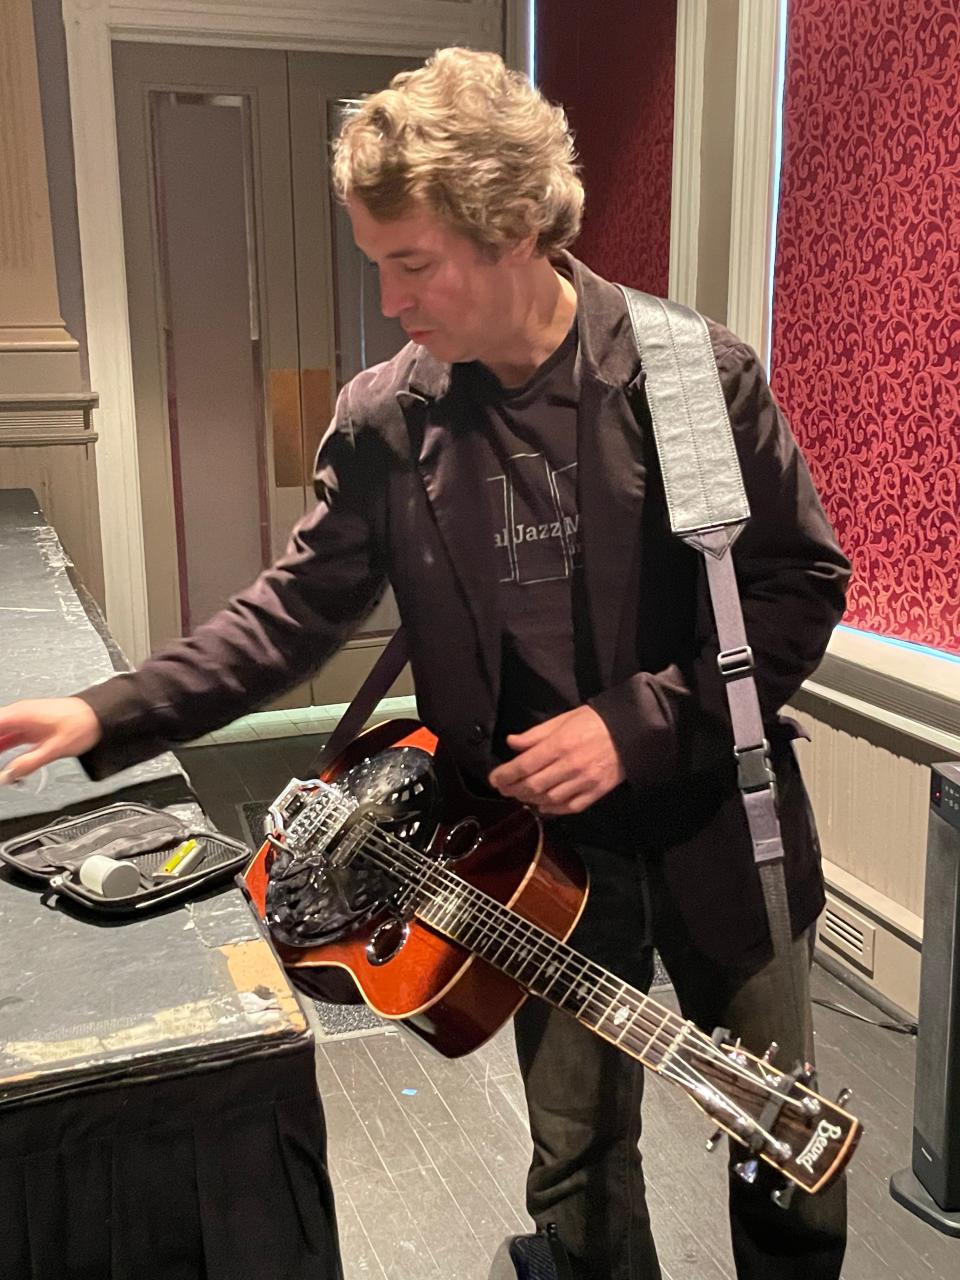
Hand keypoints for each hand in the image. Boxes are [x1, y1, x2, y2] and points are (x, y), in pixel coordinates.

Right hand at [0, 697, 101, 783]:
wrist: (100, 715)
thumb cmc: (82, 723)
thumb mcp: (54, 748)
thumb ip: (28, 763)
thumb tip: (8, 775)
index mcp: (20, 714)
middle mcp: (19, 715)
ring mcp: (25, 721)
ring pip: (0, 735)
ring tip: (0, 766)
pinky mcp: (31, 727)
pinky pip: (9, 737)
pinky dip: (1, 747)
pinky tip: (1, 759)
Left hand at [488, 705, 625, 815]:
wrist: (631, 732)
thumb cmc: (594, 722)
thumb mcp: (563, 720)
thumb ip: (536, 734)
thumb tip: (512, 743)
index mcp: (560, 745)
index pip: (524, 765)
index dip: (505, 774)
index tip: (494, 778)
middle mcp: (569, 766)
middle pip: (533, 785)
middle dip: (513, 789)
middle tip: (503, 789)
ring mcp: (583, 782)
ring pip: (549, 799)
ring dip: (530, 799)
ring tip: (520, 795)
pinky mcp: (596, 792)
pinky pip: (569, 807)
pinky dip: (553, 809)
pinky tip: (543, 805)